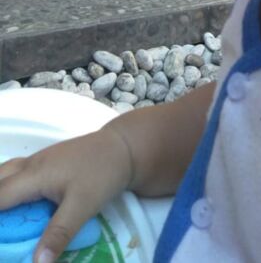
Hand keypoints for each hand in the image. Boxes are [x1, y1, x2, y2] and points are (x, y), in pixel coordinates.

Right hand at [0, 125, 132, 262]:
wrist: (125, 147)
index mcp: (34, 174)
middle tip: (4, 231)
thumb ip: (59, 234)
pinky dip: (11, 188)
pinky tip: (19, 204)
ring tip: (8, 219)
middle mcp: (32, 164)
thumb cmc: (103, 172)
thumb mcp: (82, 206)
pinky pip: (19, 174)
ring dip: (1, 192)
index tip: (0, 238)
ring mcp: (40, 160)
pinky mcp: (49, 162)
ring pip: (7, 173)